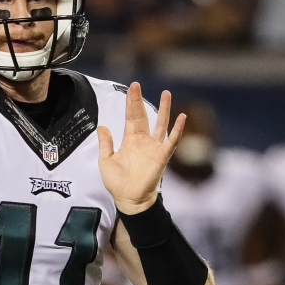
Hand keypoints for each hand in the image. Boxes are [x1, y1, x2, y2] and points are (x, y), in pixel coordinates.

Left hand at [98, 84, 185, 213]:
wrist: (129, 199)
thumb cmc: (118, 183)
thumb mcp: (106, 160)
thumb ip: (106, 143)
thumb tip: (102, 126)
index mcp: (130, 140)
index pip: (130, 116)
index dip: (131, 102)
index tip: (131, 87)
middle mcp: (143, 141)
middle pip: (143, 115)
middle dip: (139, 101)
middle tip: (137, 85)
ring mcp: (154, 147)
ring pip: (161, 124)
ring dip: (164, 109)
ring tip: (167, 94)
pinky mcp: (162, 156)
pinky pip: (172, 141)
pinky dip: (178, 129)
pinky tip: (182, 118)